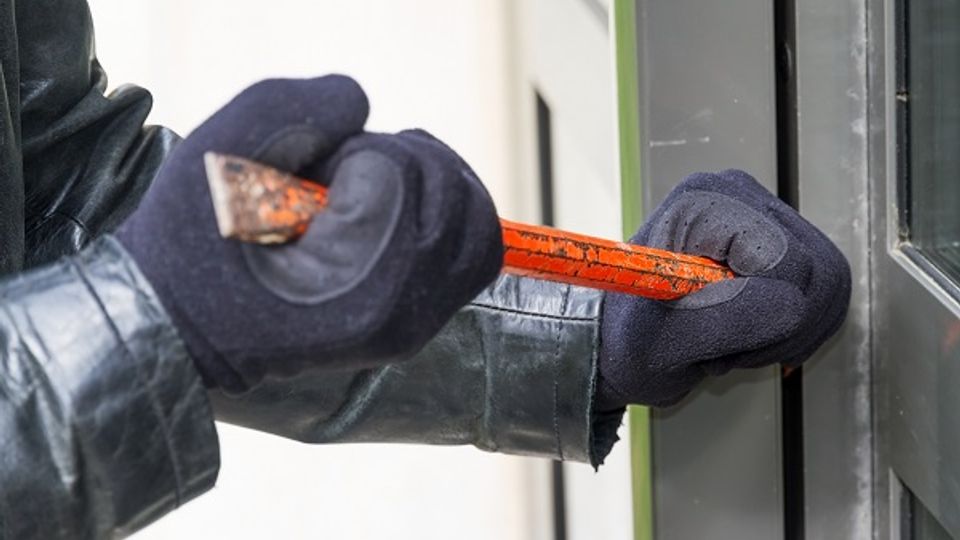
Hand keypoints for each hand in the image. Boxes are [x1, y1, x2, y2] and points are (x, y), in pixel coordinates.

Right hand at [117, 76, 502, 392]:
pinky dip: (445, 217)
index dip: (355, 152)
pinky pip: (471, 254)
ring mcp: (416, 324)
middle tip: (343, 178)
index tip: (308, 180)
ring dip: (432, 184)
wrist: (182, 327)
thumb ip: (300, 109)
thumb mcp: (220, 154)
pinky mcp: (418, 323)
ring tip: (376, 189)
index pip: (401, 171)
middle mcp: (402, 312)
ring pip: (477, 224)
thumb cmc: (193, 243)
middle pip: (453, 190)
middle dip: (401, 161)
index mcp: (357, 281)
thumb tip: (363, 106)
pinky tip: (396, 211)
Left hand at [596, 169, 849, 408]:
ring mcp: (766, 220)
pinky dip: (795, 331)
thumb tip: (793, 307)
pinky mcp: (785, 247)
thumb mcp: (666, 338)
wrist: (624, 347)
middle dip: (779, 326)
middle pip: (817, 270)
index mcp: (703, 203)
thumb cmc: (629, 339)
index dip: (764, 309)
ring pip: (829, 284)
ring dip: (787, 333)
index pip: (785, 257)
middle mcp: (739, 199)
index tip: (717, 332)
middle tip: (725, 346)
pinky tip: (751, 336)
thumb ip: (727, 317)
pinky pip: (826, 296)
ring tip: (733, 341)